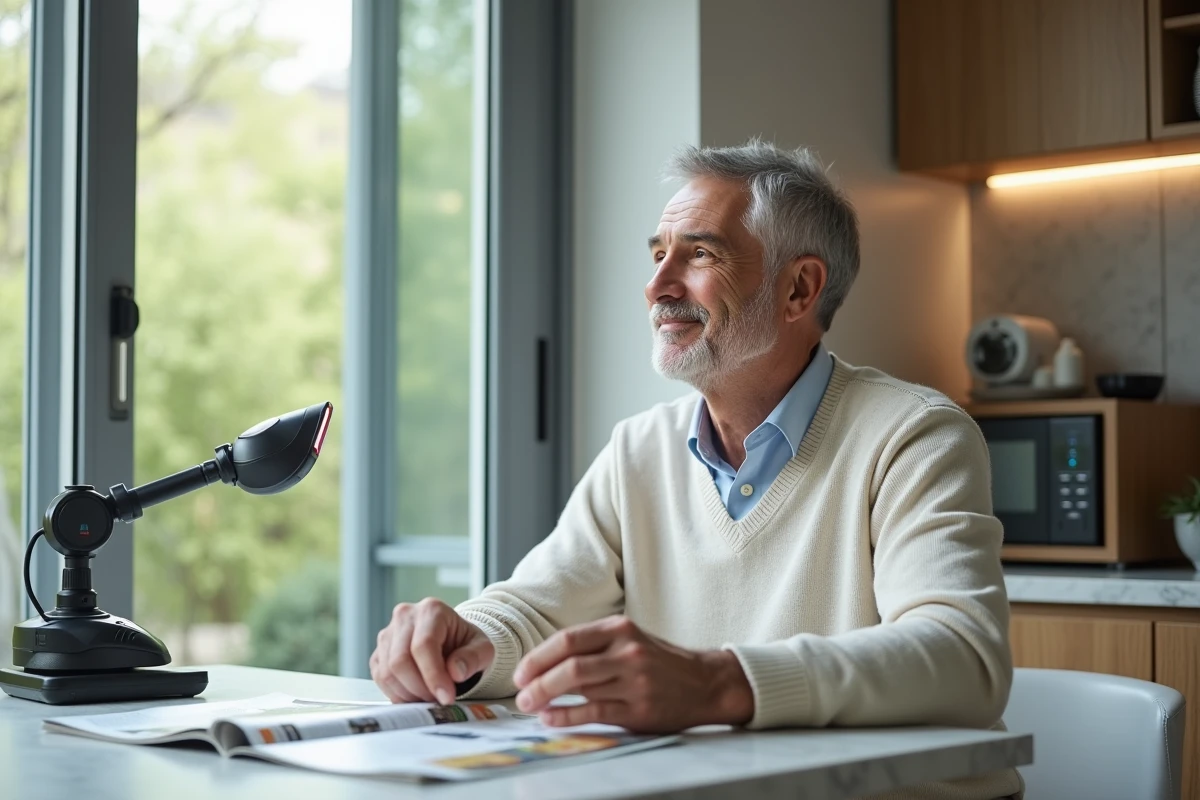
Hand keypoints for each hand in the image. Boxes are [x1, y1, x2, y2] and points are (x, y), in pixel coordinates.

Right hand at [370, 597, 493, 705]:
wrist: (453, 641)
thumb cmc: (466, 643)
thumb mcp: (482, 648)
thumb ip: (473, 658)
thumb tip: (455, 672)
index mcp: (431, 610)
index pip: (423, 645)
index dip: (433, 676)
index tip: (446, 697)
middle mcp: (405, 616)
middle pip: (400, 660)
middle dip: (420, 688)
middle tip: (438, 700)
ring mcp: (388, 633)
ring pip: (387, 672)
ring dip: (409, 694)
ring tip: (430, 698)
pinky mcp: (379, 652)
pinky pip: (380, 678)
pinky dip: (397, 693)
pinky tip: (416, 695)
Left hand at [511, 616, 753, 732]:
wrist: (705, 683)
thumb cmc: (659, 662)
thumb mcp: (630, 640)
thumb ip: (593, 647)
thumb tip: (545, 664)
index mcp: (620, 629)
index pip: (568, 639)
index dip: (538, 657)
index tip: (521, 672)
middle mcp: (627, 651)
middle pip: (570, 665)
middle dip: (537, 680)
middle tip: (520, 693)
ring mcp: (635, 681)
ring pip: (580, 687)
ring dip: (546, 698)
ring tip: (531, 706)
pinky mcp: (640, 708)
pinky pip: (595, 712)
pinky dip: (568, 716)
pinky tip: (552, 718)